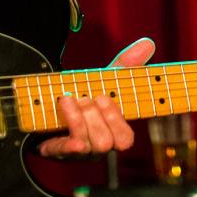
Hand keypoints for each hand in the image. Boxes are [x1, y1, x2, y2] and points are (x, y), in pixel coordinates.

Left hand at [37, 37, 154, 158]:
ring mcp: (78, 153)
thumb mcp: (104, 81)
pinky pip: (65, 153)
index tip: (104, 97)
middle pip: (106, 142)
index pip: (125, 138)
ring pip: (87, 146)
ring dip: (77, 119)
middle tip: (85, 97)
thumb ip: (125, 64)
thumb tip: (147, 43)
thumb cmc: (85, 98)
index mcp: (112, 133)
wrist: (49, 110)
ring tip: (67, 99)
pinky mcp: (57, 152)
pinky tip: (71, 139)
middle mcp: (98, 147)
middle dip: (95, 117)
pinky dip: (68, 145)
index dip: (116, 119)